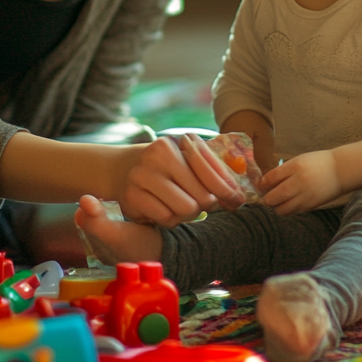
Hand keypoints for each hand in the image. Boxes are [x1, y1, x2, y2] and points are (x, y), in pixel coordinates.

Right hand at [117, 134, 244, 226]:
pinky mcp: (132, 196)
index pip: (211, 172)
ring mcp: (143, 174)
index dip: (227, 190)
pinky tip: (164, 208)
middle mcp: (159, 154)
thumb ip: (215, 174)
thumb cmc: (167, 167)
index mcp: (179, 141)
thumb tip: (238, 198)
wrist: (123, 168)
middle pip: (202, 196)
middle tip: (201, 203)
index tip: (236, 200)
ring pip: (185, 209)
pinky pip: (166, 218)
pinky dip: (170, 219)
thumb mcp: (190, 160)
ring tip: (181, 204)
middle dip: (206, 204)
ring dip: (188, 214)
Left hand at [259, 149, 340, 215]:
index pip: (271, 178)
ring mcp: (305, 196)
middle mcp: (299, 182)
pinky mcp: (311, 206)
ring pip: (282, 210)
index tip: (260, 186)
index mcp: (295, 167)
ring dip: (276, 207)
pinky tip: (288, 203)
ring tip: (277, 202)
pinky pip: (292, 212)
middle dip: (266, 199)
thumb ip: (283, 171)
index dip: (262, 184)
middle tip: (266, 196)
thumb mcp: (299, 160)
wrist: (341, 171)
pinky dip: (287, 210)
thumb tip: (266, 183)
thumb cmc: (318, 163)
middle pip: (273, 198)